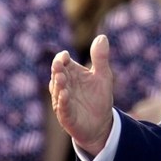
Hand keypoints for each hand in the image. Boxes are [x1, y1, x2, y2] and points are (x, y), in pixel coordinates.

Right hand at [50, 35, 113, 155]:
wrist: (101, 124)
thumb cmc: (99, 97)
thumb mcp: (103, 76)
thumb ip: (100, 58)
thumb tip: (101, 36)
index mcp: (72, 74)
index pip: (62, 62)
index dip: (62, 58)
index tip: (66, 55)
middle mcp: (64, 86)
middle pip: (57, 74)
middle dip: (57, 69)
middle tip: (59, 63)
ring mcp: (63, 101)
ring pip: (57, 91)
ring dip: (58, 84)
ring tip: (61, 77)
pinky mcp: (66, 116)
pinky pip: (62, 108)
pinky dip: (63, 101)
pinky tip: (65, 94)